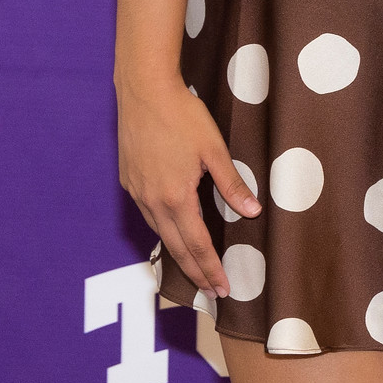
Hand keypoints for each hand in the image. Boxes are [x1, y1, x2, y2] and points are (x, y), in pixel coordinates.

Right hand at [116, 75, 258, 298]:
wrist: (144, 90)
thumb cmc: (182, 115)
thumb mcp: (214, 149)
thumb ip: (232, 183)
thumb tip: (253, 211)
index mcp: (176, 197)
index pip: (197, 245)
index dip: (210, 269)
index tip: (221, 288)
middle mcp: (153, 201)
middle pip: (175, 247)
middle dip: (194, 272)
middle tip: (210, 292)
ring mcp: (138, 191)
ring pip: (159, 232)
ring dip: (177, 253)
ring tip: (192, 268)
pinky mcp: (129, 180)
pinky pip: (147, 214)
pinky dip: (161, 229)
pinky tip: (171, 229)